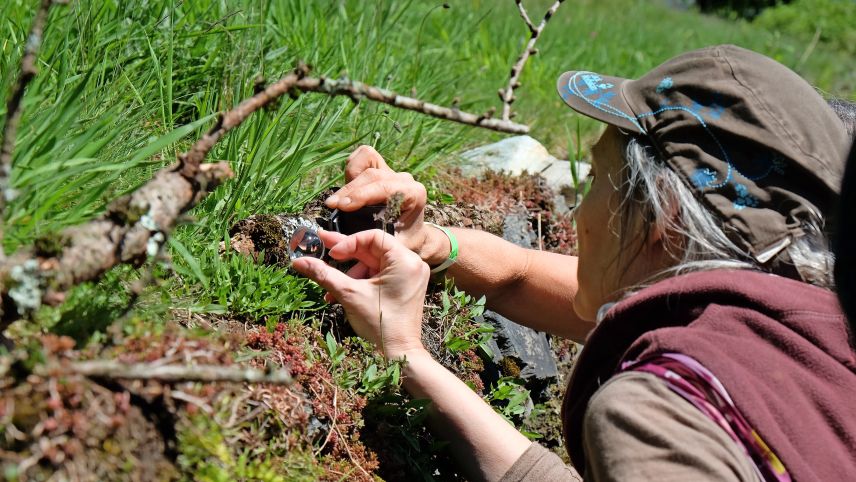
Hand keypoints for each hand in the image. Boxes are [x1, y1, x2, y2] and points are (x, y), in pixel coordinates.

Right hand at [291, 229, 429, 358]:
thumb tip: (299, 261)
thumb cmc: (381, 324)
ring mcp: (409, 276)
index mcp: (405, 260)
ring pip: (373, 264)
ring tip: (332, 291)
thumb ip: (324, 274)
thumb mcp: (349, 295)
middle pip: (372, 249)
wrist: (398, 354)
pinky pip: (379, 276)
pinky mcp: (404, 287)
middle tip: (321, 245)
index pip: (373, 237)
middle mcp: (411, 264)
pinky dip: (361, 282)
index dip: (349, 242)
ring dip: (350, 274)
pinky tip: (342, 295)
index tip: (331, 254)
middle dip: (345, 255)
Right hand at [325, 145, 431, 255]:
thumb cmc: (405, 241)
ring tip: (337, 200)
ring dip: (349, 180)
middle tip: (332, 206)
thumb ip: (374, 240)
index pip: (384, 187)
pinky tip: (347, 187)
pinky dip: (352, 168)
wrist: (413, 235)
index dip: (361, 195)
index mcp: (414, 194)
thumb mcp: (393, 245)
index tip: (342, 206)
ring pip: (367, 162)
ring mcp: (393, 172)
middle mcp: (405, 179)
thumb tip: (349, 239)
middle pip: (372, 174)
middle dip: (349, 190)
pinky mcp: (382, 168)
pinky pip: (364, 157)